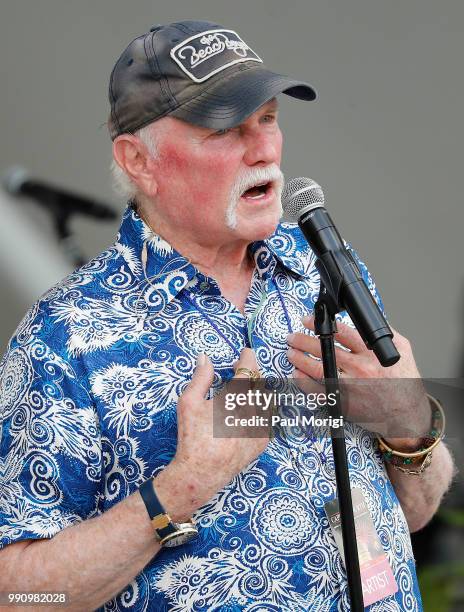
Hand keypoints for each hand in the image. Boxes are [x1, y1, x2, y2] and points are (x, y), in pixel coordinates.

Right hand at [154, 349, 268, 520]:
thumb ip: (201, 377)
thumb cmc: (192, 436)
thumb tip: (205, 357)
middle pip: (260, 382)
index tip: (245, 352)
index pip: (249, 369)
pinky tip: (247, 408)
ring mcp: (262, 427)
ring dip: (258, 389)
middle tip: (238, 369)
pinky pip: (268, 417)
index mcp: (236, 399)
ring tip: (242, 389)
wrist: (201, 473)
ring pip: (267, 399)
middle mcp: (254, 411)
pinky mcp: (264, 441)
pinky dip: (261, 407)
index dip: (248, 357)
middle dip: (251, 373)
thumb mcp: (189, 402)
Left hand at [286, 316, 430, 448]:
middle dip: (303, 341)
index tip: (308, 320)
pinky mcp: (344, 402)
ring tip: (291, 352)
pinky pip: (318, 392)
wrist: (407, 415)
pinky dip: (304, 383)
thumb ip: (385, 334)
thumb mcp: (403, 351)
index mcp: (371, 353)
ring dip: (300, 359)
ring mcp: (350, 386)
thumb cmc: (404, 383)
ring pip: (318, 369)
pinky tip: (297, 375)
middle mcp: (359, 368)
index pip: (341, 333)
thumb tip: (369, 319)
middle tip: (292, 337)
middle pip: (324, 350)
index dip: (321, 324)